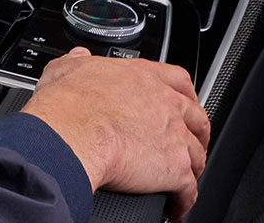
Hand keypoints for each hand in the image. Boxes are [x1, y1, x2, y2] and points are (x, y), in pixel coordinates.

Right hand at [19, 49, 209, 219]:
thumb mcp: (66, 69)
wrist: (69, 135)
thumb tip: (79, 57)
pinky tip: (175, 207)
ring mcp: (174, 137)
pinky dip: (184, 200)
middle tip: (190, 142)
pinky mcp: (174, 169)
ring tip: (184, 178)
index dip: (184, 94)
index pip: (178, 80)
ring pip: (197, 154)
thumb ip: (77, 61)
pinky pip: (188, 190)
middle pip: (197, 118)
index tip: (183, 102)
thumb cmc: (67, 105)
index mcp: (143, 78)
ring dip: (193, 167)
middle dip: (197, 132)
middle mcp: (165, 104)